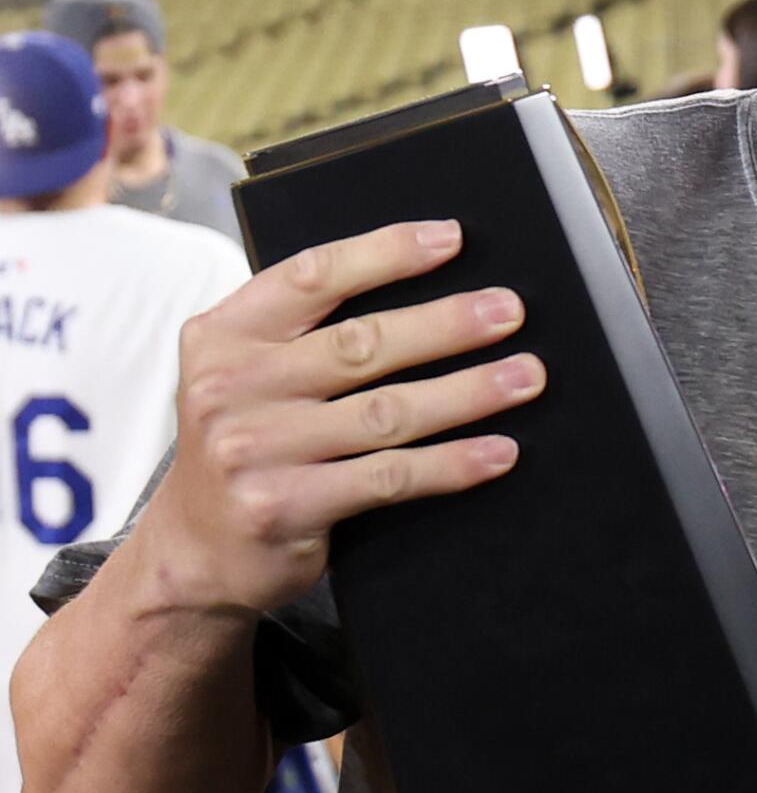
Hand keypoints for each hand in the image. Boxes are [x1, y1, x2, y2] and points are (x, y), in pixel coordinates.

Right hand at [145, 219, 545, 614]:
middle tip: (510, 312)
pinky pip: (388, 477)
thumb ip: (304, 335)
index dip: (387, 252)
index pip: (313, 276)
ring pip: (385, 411)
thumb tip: (427, 290)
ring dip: (468, 391)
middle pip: (361, 342)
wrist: (195, 554)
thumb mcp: (246, 377)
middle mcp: (231, 386)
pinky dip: (452, 463)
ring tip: (525, 376)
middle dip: (447, 323)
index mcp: (223, 336)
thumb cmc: (249, 448)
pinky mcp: (283, 506)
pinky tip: (499, 451)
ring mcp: (254, 449)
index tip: (453, 239)